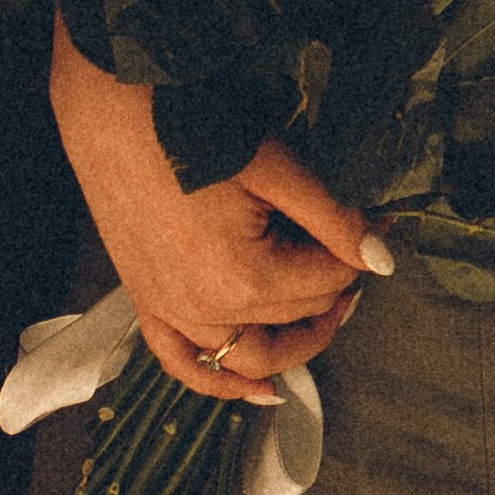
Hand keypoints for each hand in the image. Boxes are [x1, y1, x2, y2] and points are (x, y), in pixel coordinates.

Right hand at [50, 20, 392, 401]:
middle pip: (296, 316)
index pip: (329, 278)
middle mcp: (207, 311)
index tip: (382, 219)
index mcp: (246, 278)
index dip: (363, 247)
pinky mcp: (144, 303)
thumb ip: (331, 218)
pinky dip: (221, 382)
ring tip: (329, 313)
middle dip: (335, 283)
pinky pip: (185, 364)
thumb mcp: (275, 166)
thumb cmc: (194, 124)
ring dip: (293, 346)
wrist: (111, 106)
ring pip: (247, 358)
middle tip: (358, 248)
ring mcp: (171, 312)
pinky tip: (257, 388)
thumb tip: (383, 258)